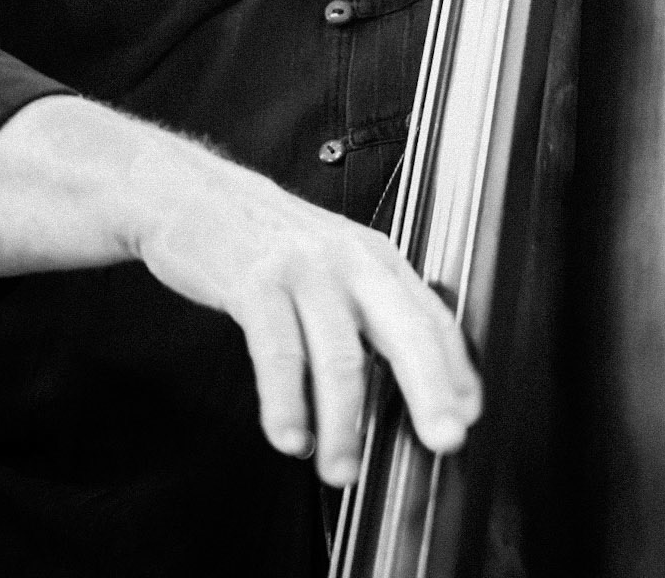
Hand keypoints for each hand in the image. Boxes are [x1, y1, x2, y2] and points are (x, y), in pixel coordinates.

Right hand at [135, 146, 481, 486]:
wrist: (196, 195)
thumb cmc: (269, 242)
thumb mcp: (332, 260)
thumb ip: (368, 310)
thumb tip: (404, 384)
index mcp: (376, 258)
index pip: (431, 316)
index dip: (455, 368)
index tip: (468, 414)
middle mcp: (349, 260)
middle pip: (404, 331)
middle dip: (430, 391)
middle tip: (444, 441)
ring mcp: (303, 269)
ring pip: (340, 356)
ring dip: (345, 424)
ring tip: (342, 470)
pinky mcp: (256, 283)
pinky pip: (278, 353)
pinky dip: (286, 404)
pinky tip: (290, 438)